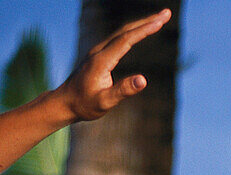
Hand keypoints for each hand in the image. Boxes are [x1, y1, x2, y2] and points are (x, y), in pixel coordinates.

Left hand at [53, 9, 171, 122]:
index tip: (160, 22)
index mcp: (101, 60)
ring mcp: (98, 51)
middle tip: (166, 13)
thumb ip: (123, 90)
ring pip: (122, 32)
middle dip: (147, 21)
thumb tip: (143, 80)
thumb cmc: (85, 104)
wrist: (64, 102)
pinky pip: (119, 38)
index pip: (126, 40)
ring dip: (141, 24)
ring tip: (159, 20)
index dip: (144, 30)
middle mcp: (99, 51)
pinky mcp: (100, 54)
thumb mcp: (105, 102)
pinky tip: (140, 31)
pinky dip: (133, 31)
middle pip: (125, 30)